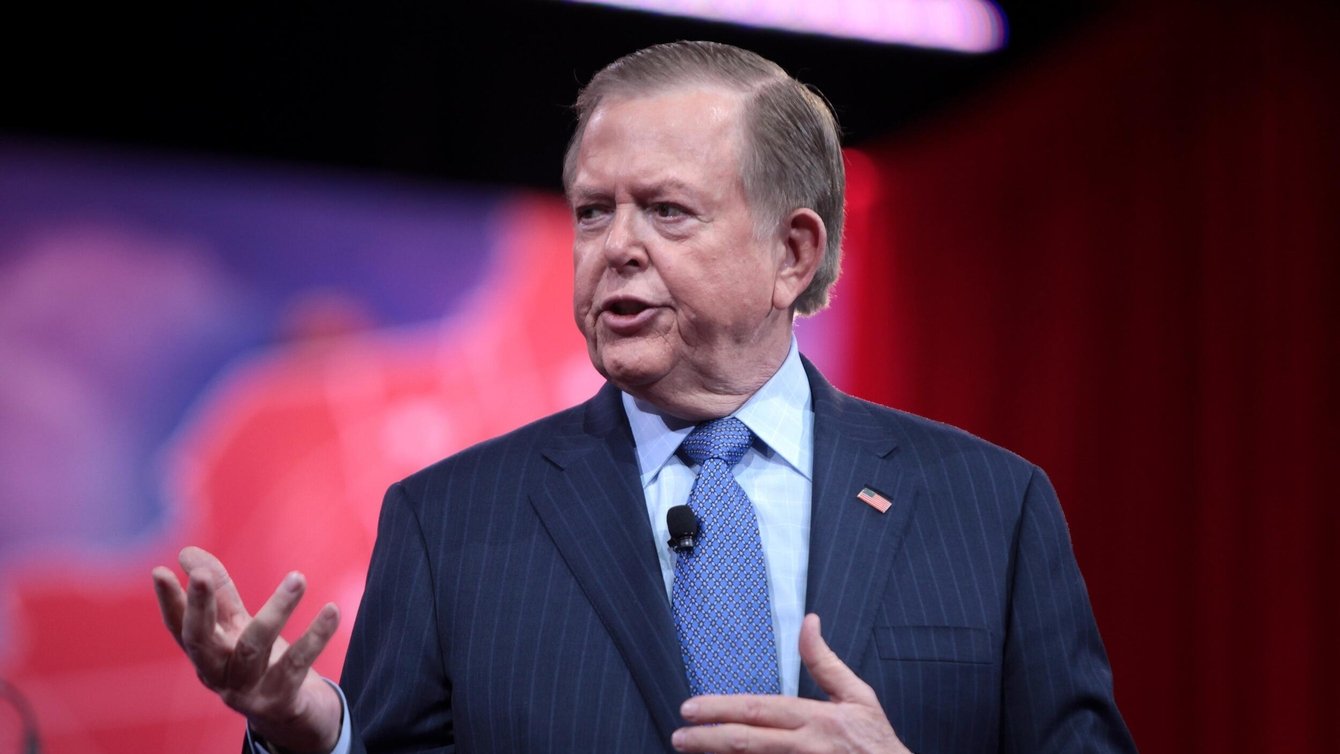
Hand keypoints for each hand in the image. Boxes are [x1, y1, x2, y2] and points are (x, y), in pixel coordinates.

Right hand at [152, 546, 342, 753]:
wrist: (292, 716)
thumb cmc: (259, 663)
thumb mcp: (237, 626)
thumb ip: (218, 592)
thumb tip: (186, 551)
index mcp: (206, 653)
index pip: (180, 626)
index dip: (169, 601)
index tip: (160, 571)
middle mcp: (217, 675)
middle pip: (201, 641)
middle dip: (200, 608)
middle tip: (203, 576)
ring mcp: (246, 691)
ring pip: (254, 647)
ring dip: (276, 610)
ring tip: (298, 578)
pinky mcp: (278, 702)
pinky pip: (296, 665)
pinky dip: (315, 636)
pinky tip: (332, 610)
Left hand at [672, 613, 909, 753]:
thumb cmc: (875, 741)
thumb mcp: (858, 696)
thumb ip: (826, 662)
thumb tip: (808, 622)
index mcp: (818, 719)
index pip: (760, 710)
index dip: (722, 708)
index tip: (691, 707)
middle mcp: (807, 747)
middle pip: (747, 741)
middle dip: (707, 738)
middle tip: (678, 736)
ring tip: (691, 751)